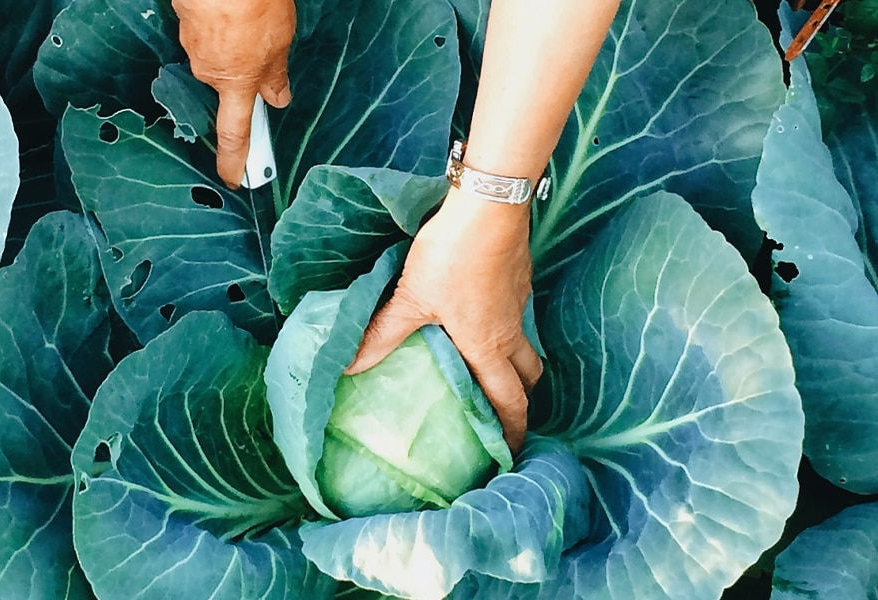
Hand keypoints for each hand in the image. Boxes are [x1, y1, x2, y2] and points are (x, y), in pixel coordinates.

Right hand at [169, 0, 294, 187]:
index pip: (234, 133)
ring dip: (234, 39)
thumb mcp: (279, 42)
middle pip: (227, 81)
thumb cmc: (252, 3)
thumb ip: (275, 73)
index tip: (233, 179)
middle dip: (244, 67)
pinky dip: (220, 20)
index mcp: (235, 82)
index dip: (234, 159)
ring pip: (217, 52)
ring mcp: (192, 45)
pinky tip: (231, 5)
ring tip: (251, 15)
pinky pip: (206, 28)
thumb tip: (277, 97)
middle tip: (262, 43)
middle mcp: (208, 70)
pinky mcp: (184, 21)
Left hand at [346, 190, 540, 452]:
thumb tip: (349, 365)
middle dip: (522, 402)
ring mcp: (519, 304)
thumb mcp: (410, 299)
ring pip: (527, 346)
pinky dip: (509, 329)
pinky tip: (486, 319)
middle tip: (508, 418)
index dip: (512, 430)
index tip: (510, 452)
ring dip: (518, 365)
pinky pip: (520, 316)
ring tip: (497, 373)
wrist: (488, 207)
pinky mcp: (519, 278)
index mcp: (487, 346)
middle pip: (528, 377)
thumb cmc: (452, 257)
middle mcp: (509, 331)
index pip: (508, 401)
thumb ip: (383, 334)